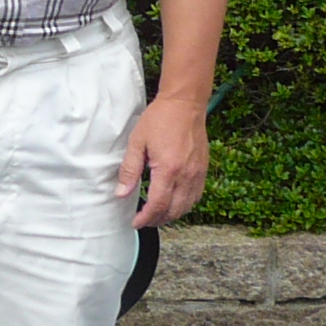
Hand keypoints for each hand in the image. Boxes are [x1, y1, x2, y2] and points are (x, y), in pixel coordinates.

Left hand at [120, 96, 208, 226]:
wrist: (185, 103)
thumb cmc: (160, 119)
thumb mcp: (137, 142)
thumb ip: (129, 170)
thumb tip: (122, 193)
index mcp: (168, 169)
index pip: (158, 205)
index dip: (146, 218)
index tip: (136, 222)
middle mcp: (186, 175)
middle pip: (174, 211)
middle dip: (157, 220)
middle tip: (144, 220)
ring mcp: (197, 173)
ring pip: (187, 206)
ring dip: (172, 215)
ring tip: (157, 214)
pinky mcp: (203, 169)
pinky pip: (197, 196)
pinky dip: (186, 205)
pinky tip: (175, 203)